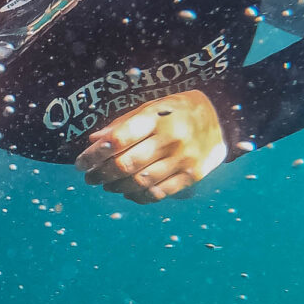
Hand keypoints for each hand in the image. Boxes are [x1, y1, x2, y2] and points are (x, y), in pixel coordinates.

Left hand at [75, 90, 225, 202]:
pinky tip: (128, 192)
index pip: (118, 139)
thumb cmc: (177, 111)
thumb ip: (123, 124)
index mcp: (156, 117)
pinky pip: (159, 193)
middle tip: (89, 177)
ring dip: (116, 186)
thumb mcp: (150, 107)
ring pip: (140, 182)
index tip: (81, 163)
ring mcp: (183, 159)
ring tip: (106, 184)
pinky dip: (139, 196)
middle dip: (101, 174)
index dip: (94, 154)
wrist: (221, 116)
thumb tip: (95, 140)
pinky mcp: (192, 175)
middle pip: (126, 164)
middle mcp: (170, 139)